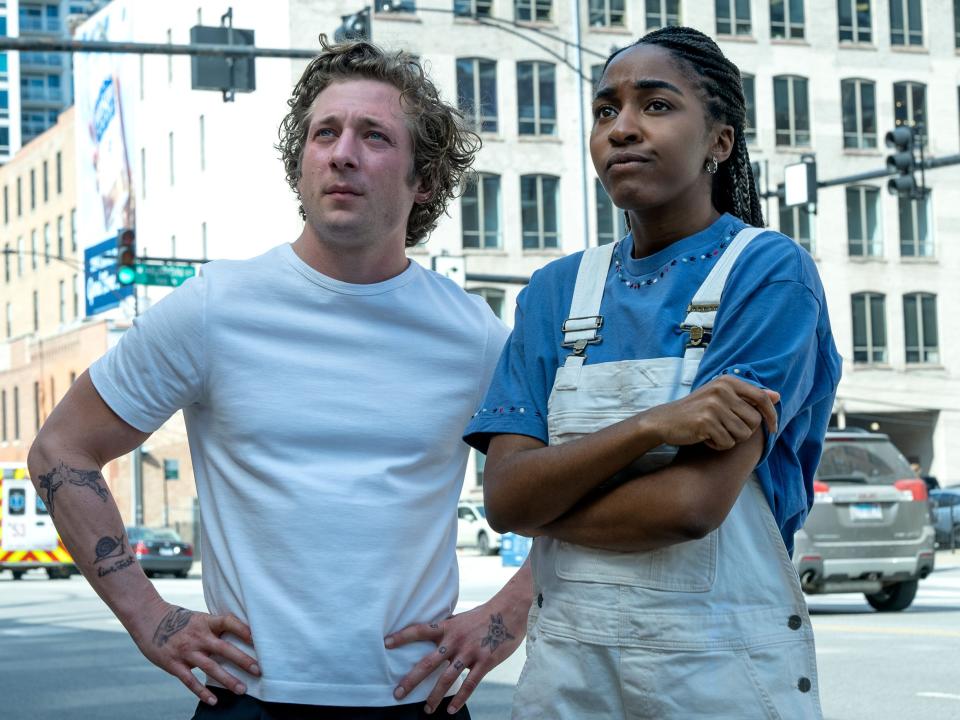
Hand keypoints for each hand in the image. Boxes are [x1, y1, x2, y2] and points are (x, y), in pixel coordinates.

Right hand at [131, 601, 259, 706]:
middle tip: (258, 670)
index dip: (243, 629)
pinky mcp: (173, 664)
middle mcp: (197, 636)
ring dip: (227, 680)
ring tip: (242, 690)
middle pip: (224, 648)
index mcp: (205, 622)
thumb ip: (214, 628)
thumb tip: (239, 634)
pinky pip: (190, 681)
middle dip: (242, 660)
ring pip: (210, 667)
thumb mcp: (198, 618)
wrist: (148, 618)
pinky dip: (202, 692)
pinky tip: (214, 701)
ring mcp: (186, 651)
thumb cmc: (178, 619)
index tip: (258, 639)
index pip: (228, 622)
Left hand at [385, 603, 526, 714]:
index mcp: (447, 627)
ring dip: (434, 696)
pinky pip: (470, 684)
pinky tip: (450, 710)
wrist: (509, 610)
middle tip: (397, 694)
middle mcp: (454, 640)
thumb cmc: (485, 614)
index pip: (420, 631)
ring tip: (426, 710)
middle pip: (428, 662)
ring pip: (447, 678)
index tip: (386, 643)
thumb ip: (448, 629)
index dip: (402, 637)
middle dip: (411, 680)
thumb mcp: (461, 618)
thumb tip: (434, 633)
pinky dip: (460, 698)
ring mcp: (469, 652)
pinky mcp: (484, 661)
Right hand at [645, 375, 779, 450]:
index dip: (772, 415)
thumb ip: (749, 396)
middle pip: (754, 421)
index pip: (761, 398)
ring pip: (743, 434)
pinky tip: (706, 438)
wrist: (665, 420)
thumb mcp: (722, 397)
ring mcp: (713, 406)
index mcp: (727, 381)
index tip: (773, 428)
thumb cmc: (697, 410)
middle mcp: (721, 390)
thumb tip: (777, 396)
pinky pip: (727, 443)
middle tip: (726, 429)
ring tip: (715, 433)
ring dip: (731, 439)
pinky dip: (718, 445)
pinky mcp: (706, 422)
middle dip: (744, 431)